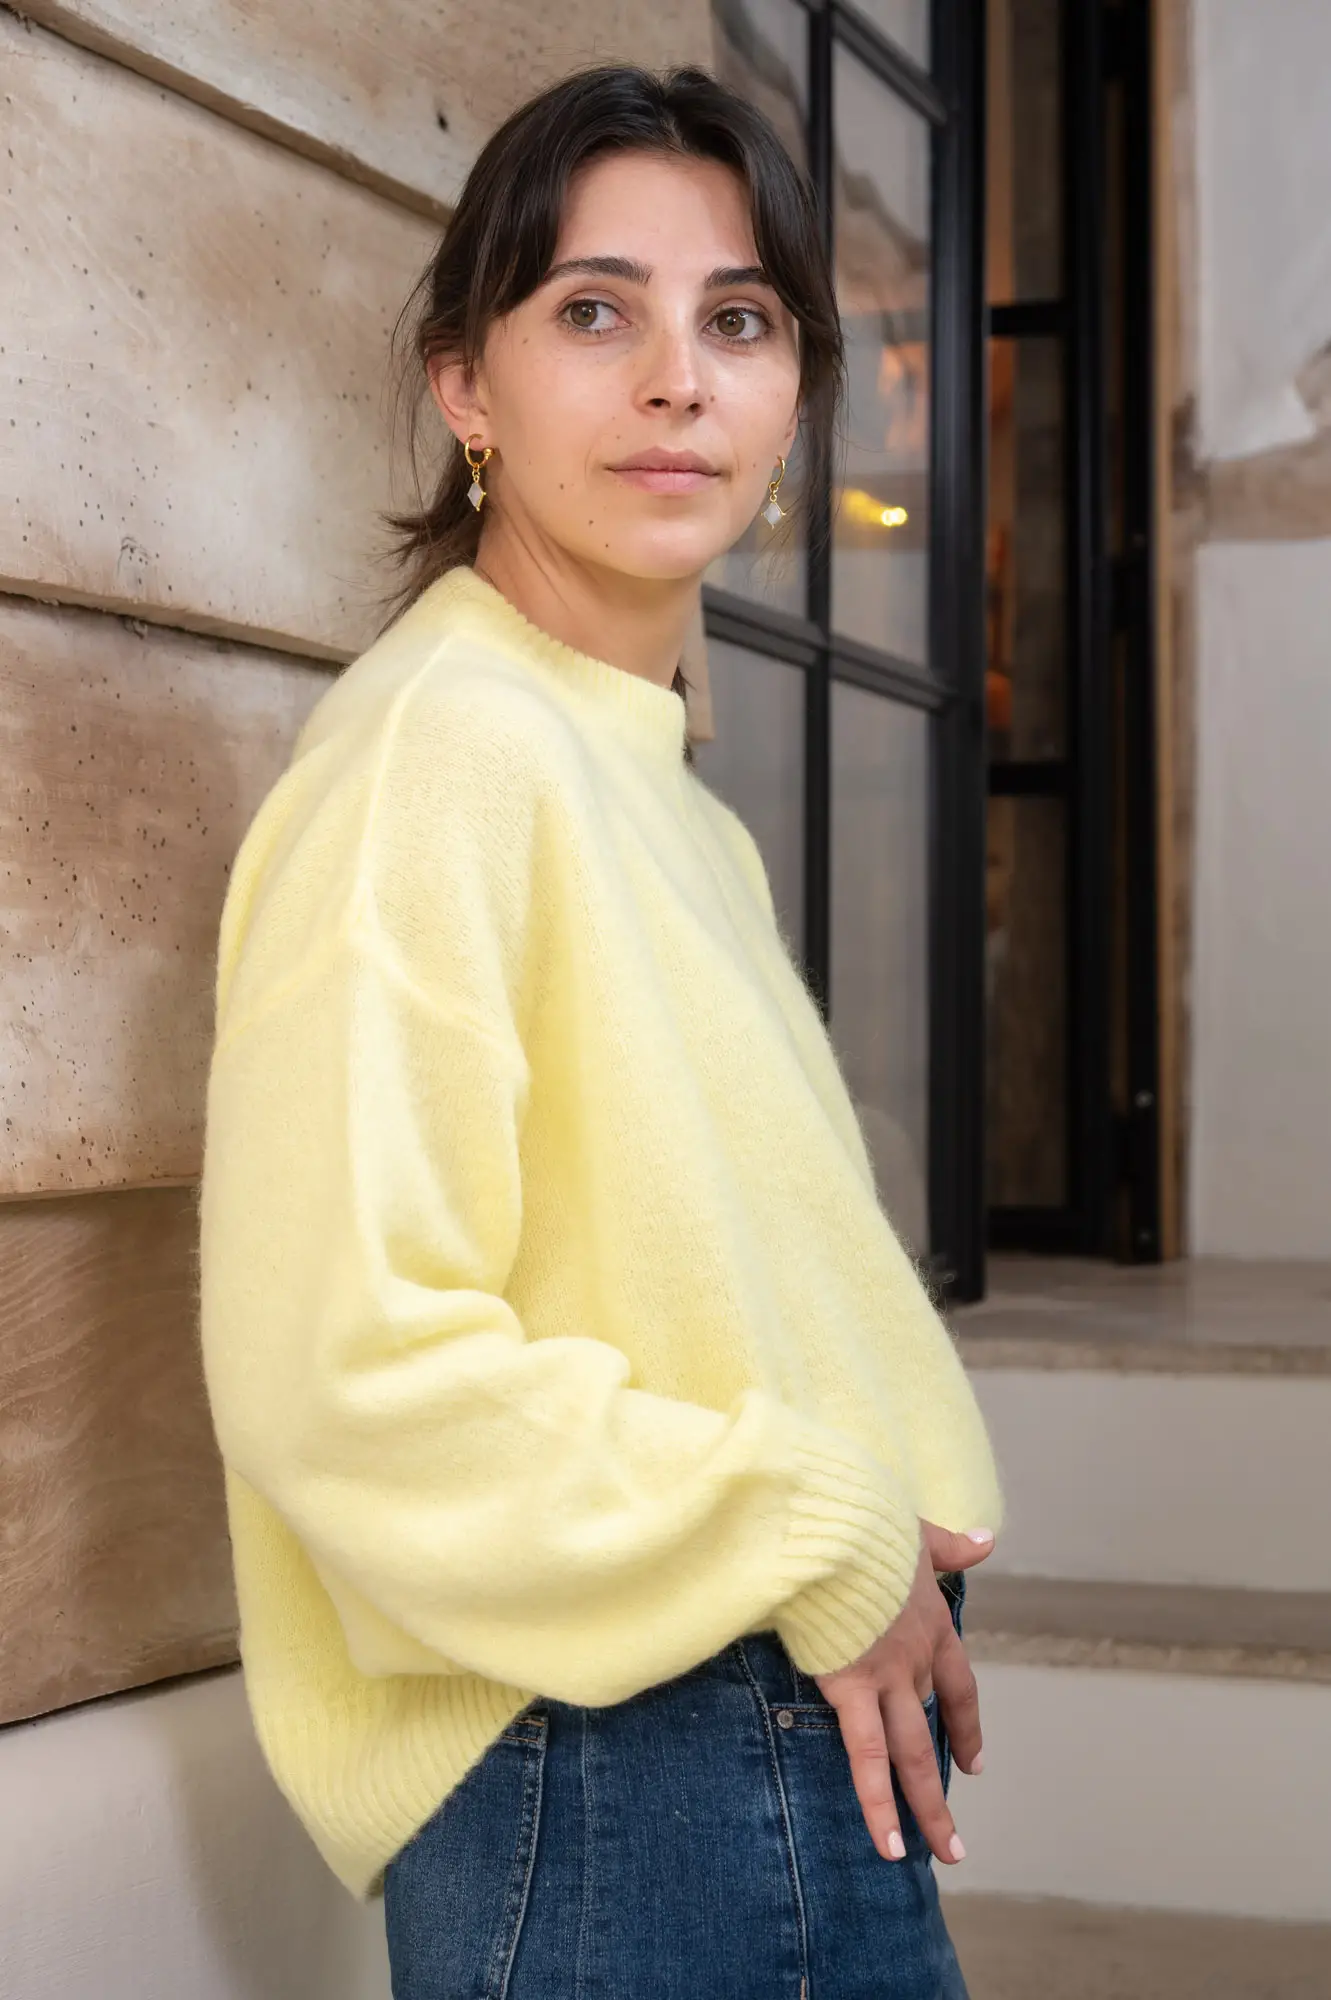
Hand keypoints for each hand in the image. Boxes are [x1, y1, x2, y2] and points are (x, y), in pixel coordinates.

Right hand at [812, 1520, 993, 1866]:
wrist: (840, 1528)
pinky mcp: (850, 1687)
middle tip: (956, 1838)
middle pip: (934, 1731)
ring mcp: (887, 1678)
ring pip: (910, 1755)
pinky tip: (889, 1843)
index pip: (960, 1687)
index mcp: (933, 1625)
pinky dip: (877, 1802)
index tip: (973, 1762)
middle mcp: (917, 1660)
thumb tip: (987, 1540)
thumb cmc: (871, 1524)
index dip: (965, 1727)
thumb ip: (953, 1546)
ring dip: (926, 1809)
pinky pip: (866, 1756)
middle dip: (942, 1786)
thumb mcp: (921, 1532)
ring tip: (941, 1854)